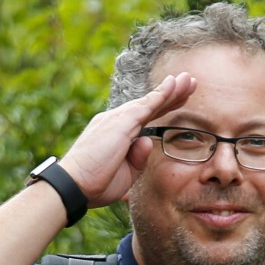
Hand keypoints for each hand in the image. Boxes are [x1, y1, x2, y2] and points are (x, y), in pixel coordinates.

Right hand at [58, 72, 196, 207]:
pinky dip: (162, 94)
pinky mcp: (121, 122)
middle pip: (150, 105)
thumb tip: (147, 140)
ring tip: (189, 80)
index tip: (180, 99)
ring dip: (172, 90)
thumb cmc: (96, 183)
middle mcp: (116, 121)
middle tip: (189, 82)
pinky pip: (147, 105)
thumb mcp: (126, 174)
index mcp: (117, 133)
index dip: (164, 107)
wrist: (75, 185)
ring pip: (151, 101)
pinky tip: (174, 84)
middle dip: (171, 94)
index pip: (145, 117)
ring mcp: (118, 119)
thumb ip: (138, 158)